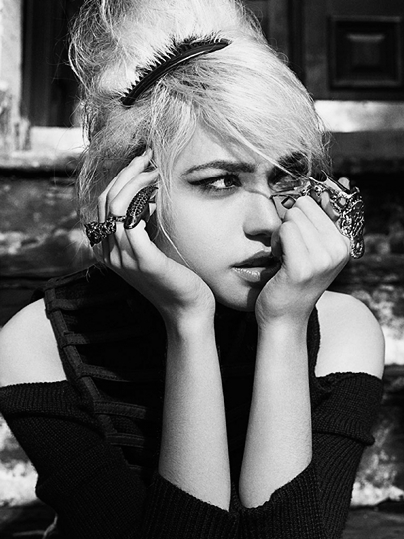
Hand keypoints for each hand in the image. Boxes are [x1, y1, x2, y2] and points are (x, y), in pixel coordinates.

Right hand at [96, 150, 214, 325]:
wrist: (187, 310)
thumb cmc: (174, 276)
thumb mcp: (152, 247)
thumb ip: (142, 225)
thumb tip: (146, 196)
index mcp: (106, 250)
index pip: (102, 203)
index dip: (119, 178)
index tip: (141, 162)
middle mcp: (108, 253)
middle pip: (106, 200)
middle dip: (127, 172)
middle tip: (149, 157)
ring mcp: (123, 258)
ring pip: (117, 205)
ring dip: (137, 182)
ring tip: (156, 171)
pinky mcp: (143, 261)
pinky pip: (132, 221)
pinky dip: (143, 200)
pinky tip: (159, 194)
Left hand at [255, 192, 349, 326]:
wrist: (283, 317)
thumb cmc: (293, 280)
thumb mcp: (315, 249)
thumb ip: (321, 221)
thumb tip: (331, 184)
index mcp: (344, 242)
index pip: (319, 201)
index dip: (301, 216)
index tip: (301, 239)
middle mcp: (338, 250)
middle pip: (303, 206)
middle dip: (290, 223)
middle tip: (290, 249)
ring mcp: (323, 259)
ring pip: (291, 217)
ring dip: (280, 234)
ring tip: (285, 256)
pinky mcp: (302, 267)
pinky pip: (283, 231)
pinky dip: (275, 242)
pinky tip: (278, 260)